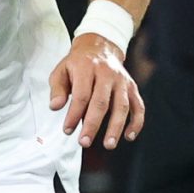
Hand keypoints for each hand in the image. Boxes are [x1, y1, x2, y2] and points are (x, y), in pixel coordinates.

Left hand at [49, 35, 143, 149]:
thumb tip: (55, 107)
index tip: (67, 130)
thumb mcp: (61, 70)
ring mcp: (122, 81)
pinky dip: (136, 122)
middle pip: (101, 102)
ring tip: (108, 145)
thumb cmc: (77, 64)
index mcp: (87, 67)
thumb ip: (57, 89)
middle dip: (93, 124)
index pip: (81, 94)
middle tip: (84, 142)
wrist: (100, 47)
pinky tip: (129, 136)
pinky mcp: (132, 87)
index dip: (74, 114)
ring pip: (122, 105)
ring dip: (116, 127)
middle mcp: (107, 73)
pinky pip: (138, 106)